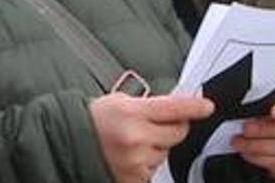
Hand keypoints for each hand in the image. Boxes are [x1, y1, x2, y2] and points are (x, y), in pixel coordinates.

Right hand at [89, 92, 213, 182]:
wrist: (67, 143)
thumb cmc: (94, 120)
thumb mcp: (122, 101)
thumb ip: (151, 105)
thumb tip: (178, 106)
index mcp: (132, 113)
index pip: (175, 108)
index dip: (195, 107)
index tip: (207, 107)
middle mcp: (135, 138)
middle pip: (177, 133)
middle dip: (173, 128)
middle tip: (156, 125)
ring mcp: (134, 162)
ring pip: (165, 153)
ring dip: (157, 148)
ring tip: (134, 143)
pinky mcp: (131, 179)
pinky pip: (152, 171)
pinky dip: (146, 165)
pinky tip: (130, 157)